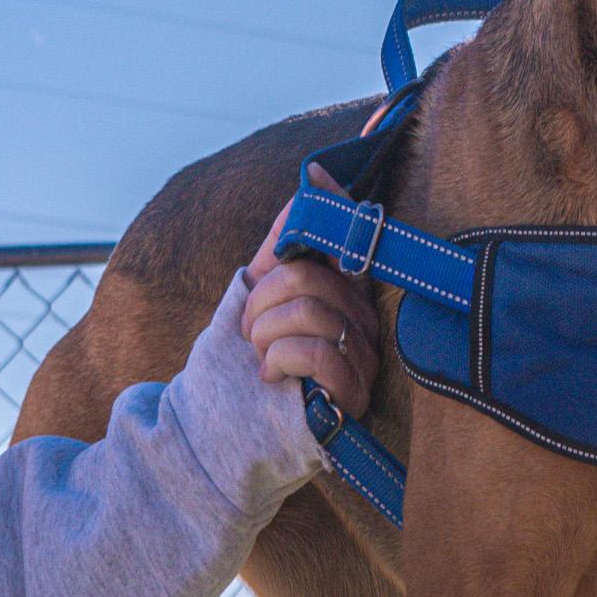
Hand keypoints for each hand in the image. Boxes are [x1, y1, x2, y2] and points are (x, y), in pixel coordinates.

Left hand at [242, 166, 381, 417]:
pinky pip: (318, 353)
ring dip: (264, 335)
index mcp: (344, 291)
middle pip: (309, 277)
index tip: (315, 175)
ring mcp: (365, 356)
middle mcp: (364, 319)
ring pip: (310, 313)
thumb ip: (284, 243)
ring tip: (260, 355)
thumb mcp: (260, 293)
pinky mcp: (355, 392)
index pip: (351, 236)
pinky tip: (272, 376)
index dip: (334, 206)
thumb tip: (311, 178)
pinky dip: (280, 360)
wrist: (231, 421)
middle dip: (261, 302)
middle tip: (250, 330)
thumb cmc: (252, 356)